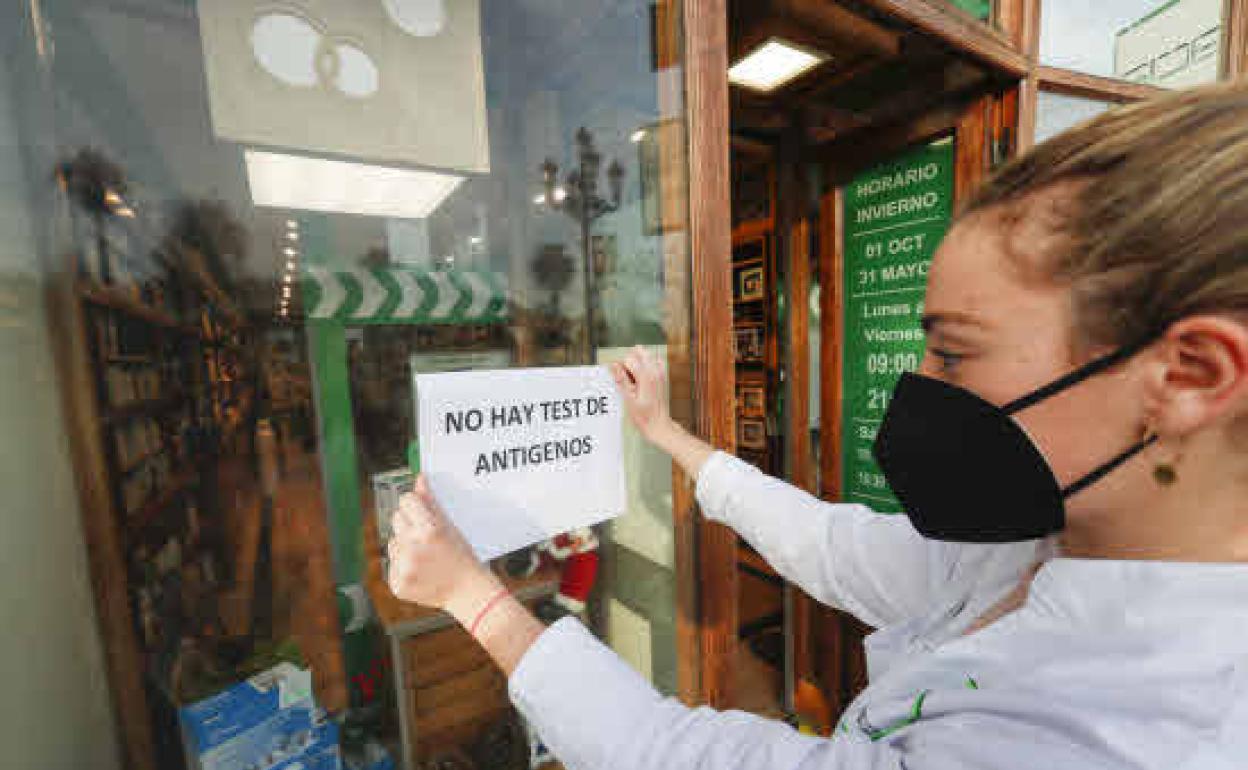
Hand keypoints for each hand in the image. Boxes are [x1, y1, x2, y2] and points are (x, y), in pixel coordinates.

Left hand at [387, 476, 499, 615]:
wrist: (466, 592)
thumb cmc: (461, 556)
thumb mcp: (450, 526)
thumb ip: (430, 502)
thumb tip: (419, 479)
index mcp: (429, 530)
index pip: (406, 501)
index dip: (415, 505)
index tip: (422, 512)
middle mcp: (414, 548)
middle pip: (396, 518)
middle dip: (409, 525)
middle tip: (426, 538)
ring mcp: (404, 568)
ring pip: (392, 542)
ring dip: (404, 546)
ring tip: (425, 557)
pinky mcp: (397, 584)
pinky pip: (392, 564)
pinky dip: (403, 567)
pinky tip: (420, 571)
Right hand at [609, 346, 673, 441]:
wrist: (659, 425)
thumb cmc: (644, 416)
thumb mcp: (628, 399)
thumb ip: (621, 380)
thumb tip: (613, 365)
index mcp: (646, 376)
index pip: (629, 359)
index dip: (620, 367)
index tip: (619, 378)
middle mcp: (655, 371)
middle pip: (638, 352)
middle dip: (629, 361)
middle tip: (627, 378)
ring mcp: (661, 373)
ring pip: (646, 355)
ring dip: (637, 362)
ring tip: (634, 379)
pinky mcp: (662, 376)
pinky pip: (654, 362)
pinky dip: (646, 365)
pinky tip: (641, 377)